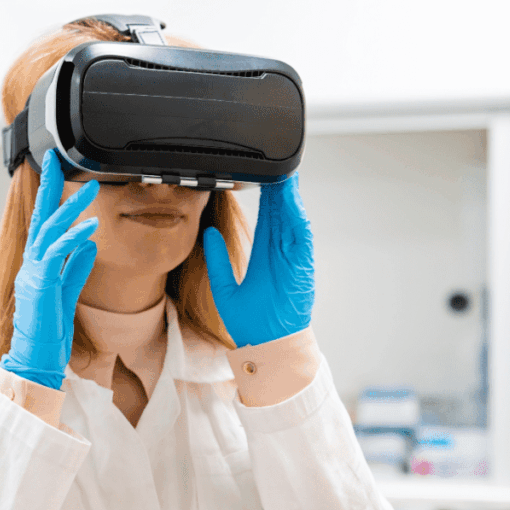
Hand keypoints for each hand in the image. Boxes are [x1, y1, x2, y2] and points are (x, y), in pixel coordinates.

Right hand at [0, 150, 99, 388]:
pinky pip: (56, 256)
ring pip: (48, 230)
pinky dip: (73, 238)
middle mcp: (30, 263)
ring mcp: (32, 273)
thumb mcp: (68, 291)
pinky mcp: (39, 285)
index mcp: (36, 263)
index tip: (55, 167)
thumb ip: (75, 267)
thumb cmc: (49, 330)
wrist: (36, 359)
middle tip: (60, 159)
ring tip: (92, 188)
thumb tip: (89, 243)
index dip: (49, 193)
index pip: (42, 221)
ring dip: (70, 207)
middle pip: (40, 216)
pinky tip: (91, 226)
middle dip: (51, 186)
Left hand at [203, 173, 313, 347]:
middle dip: (279, 188)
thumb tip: (207, 232)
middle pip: (281, 212)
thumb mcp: (224, 287)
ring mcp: (293, 258)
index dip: (265, 195)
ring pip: (293, 218)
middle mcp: (281, 254)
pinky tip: (290, 199)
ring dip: (289, 196)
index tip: (259, 174)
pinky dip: (297, 217)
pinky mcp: (301, 267)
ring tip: (284, 172)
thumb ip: (216, 260)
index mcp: (265, 256)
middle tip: (274, 163)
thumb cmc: (252, 324)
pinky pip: (301, 236)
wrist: (267, 347)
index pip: (266, 217)